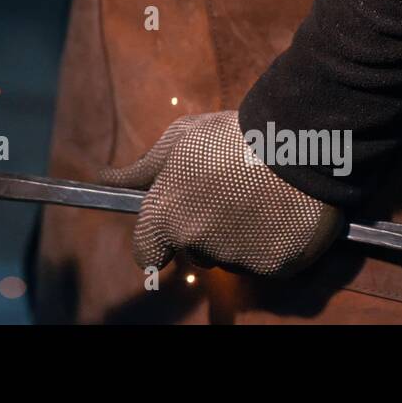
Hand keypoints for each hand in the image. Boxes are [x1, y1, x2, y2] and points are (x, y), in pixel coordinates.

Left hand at [99, 111, 342, 275]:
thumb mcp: (179, 140)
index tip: (169, 225)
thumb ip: (141, 169)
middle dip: (203, 231)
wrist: (296, 139)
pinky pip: (267, 262)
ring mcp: (238, 260)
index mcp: (166, 218)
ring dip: (238, 237)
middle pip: (192, 253)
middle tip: (225, 193)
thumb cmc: (230, 135)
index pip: (146, 253)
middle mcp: (198, 246)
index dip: (156, 240)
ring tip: (256, 196)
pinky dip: (272, 243)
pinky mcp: (276, 267)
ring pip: (230, 258)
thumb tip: (105, 178)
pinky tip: (280, 209)